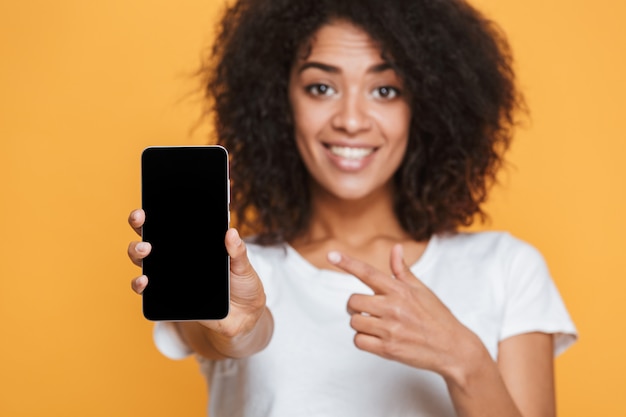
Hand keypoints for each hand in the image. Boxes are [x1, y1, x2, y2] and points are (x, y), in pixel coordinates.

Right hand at [126, 209, 266, 338]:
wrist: (243, 316)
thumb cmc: (243, 284)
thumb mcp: (244, 266)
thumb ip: (237, 251)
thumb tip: (231, 231)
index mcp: (195, 241)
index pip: (172, 220)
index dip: (160, 209)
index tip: (152, 201)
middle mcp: (177, 255)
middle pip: (150, 235)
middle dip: (140, 224)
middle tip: (141, 220)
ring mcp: (169, 275)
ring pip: (143, 260)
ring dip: (137, 252)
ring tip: (146, 250)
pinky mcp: (166, 296)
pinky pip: (146, 290)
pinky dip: (139, 284)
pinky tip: (144, 281)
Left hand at [327, 244, 481, 377]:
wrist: (453, 348)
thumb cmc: (436, 317)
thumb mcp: (422, 290)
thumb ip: (402, 271)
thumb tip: (396, 248)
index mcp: (400, 290)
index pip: (367, 272)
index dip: (347, 263)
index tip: (331, 255)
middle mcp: (393, 307)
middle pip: (353, 301)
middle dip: (356, 306)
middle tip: (369, 310)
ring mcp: (390, 329)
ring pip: (354, 322)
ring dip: (361, 324)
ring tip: (378, 326)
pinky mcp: (388, 349)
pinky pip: (359, 341)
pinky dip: (364, 340)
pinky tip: (378, 338)